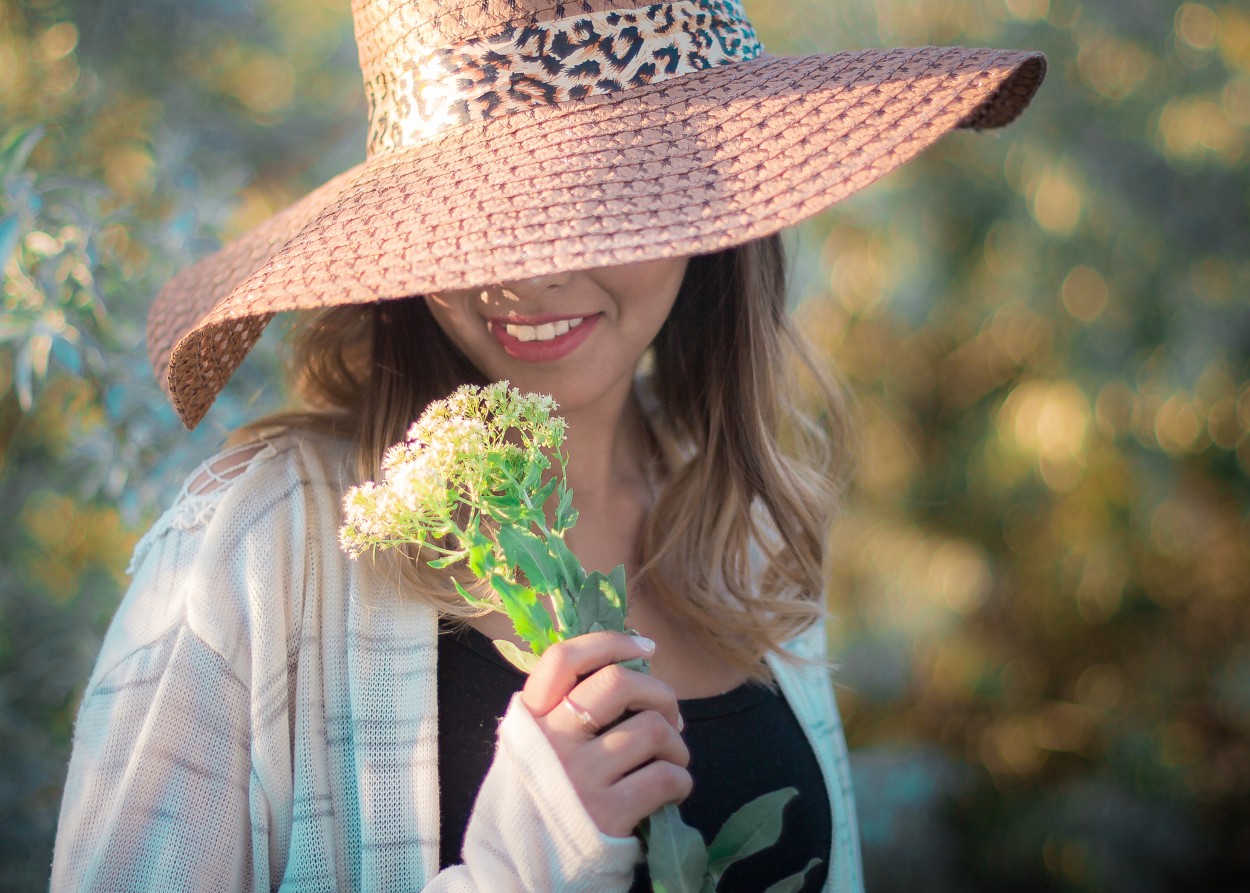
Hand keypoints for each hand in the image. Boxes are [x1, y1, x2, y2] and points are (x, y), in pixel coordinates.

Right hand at [522, 631, 690, 837]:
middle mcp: (552, 742)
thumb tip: (629, 674)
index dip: (611, 643)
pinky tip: (672, 790)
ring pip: (652, 729)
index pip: (564, 659)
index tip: (644, 648)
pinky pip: (664, 777)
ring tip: (671, 760)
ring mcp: (580, 777)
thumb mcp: (530, 751)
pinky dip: (680, 780)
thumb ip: (558, 715)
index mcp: (531, 720)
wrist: (520, 875)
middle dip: (660, 694)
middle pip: (618, 683)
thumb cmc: (537, 806)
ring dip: (676, 744)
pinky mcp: (608, 814)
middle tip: (670, 716)